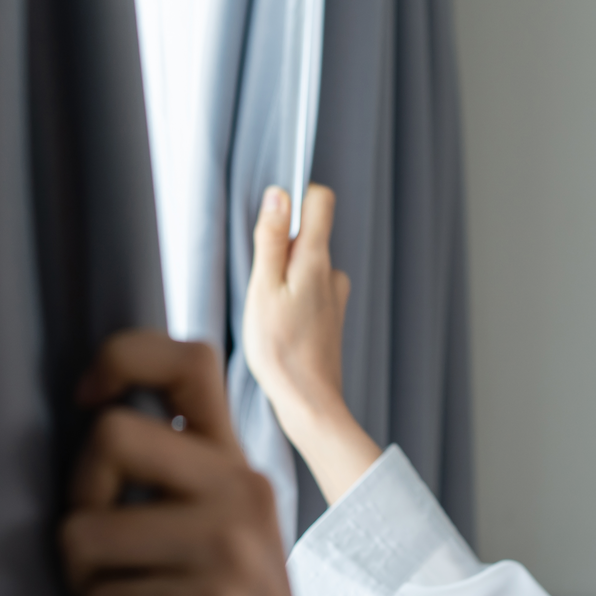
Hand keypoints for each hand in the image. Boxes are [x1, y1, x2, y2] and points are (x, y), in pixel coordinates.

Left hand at [60, 330, 437, 595]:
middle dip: (76, 500)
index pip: (187, 357)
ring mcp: (231, 547)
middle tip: (98, 552)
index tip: (86, 406)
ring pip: (85, 532)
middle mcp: (239, 488)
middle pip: (108, 434)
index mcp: (234, 463)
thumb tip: (84, 422)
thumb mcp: (217, 531)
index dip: (119, 360)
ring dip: (82, 584)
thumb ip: (174, 477)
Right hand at [243, 184, 350, 427]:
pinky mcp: (330, 317)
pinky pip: (307, 291)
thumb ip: (271, 239)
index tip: (271, 221)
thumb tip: (279, 194)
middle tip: (260, 284)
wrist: (308, 401)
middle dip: (279, 248)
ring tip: (267, 311)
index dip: (295, 199)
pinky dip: (291, 299)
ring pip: (305, 266)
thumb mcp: (263, 288)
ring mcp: (334, 296)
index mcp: (317, 259)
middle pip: (307, 234)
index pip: (321, 200)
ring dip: (283, 278)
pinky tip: (278, 325)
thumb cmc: (280, 349)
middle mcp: (333, 273)